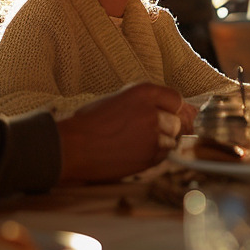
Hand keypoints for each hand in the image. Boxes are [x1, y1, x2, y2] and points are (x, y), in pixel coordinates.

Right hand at [55, 82, 185, 182]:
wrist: (72, 148)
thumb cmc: (90, 123)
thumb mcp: (119, 100)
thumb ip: (146, 102)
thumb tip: (176, 110)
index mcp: (144, 93)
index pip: (175, 99)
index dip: (172, 109)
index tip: (168, 115)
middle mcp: (152, 113)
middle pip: (177, 122)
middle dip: (166, 128)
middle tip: (144, 132)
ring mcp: (152, 136)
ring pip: (171, 140)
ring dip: (159, 143)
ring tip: (135, 143)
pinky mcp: (149, 157)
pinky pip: (163, 156)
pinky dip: (153, 156)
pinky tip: (133, 153)